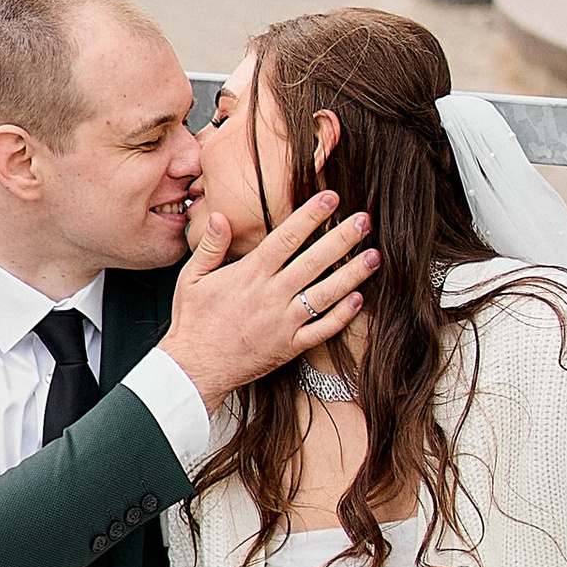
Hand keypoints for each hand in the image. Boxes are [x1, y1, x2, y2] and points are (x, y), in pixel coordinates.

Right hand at [160, 192, 378, 406]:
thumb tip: (220, 216)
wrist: (194, 369)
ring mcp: (283, 323)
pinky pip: (322, 330)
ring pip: (325, 295)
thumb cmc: (194, 322)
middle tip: (365, 220)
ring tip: (374, 256)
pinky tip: (359, 299)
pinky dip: (342, 315)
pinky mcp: (289, 347)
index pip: (286, 238)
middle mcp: (271, 296)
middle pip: (314, 261)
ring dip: (352, 275)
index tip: (332, 197)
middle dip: (342, 238)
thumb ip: (211, 246)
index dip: (311, 215)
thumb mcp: (191, 278)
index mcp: (249, 275)